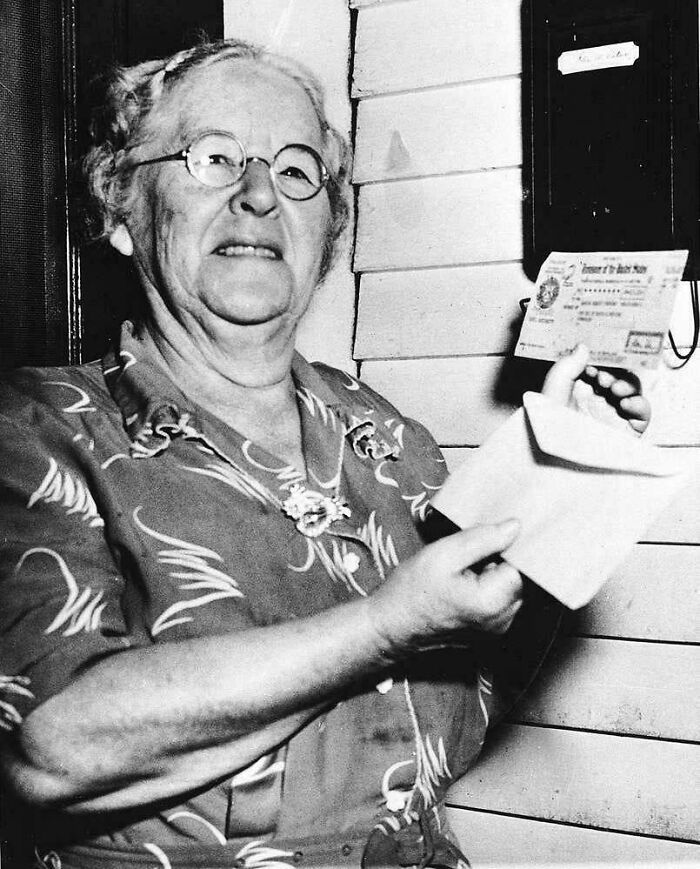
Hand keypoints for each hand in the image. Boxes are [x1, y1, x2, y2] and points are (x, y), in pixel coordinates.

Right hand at [370, 520, 523, 657]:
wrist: (389, 628)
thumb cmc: (410, 592)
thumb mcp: (443, 554)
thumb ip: (482, 539)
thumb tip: (515, 526)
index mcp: (493, 601)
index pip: (523, 563)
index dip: (510, 545)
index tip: (491, 535)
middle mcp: (502, 620)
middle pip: (518, 577)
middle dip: (500, 559)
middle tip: (468, 552)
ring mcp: (496, 629)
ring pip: (509, 588)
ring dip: (493, 573)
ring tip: (463, 569)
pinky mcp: (488, 632)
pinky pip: (499, 601)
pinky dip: (487, 587)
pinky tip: (463, 583)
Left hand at [542, 344, 650, 434]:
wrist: (555, 457)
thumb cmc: (549, 425)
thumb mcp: (553, 389)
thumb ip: (568, 366)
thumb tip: (584, 346)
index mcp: (580, 389)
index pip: (600, 366)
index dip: (602, 360)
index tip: (596, 358)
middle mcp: (598, 401)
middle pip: (619, 376)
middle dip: (614, 372)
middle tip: (602, 376)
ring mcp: (613, 415)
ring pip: (633, 391)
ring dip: (627, 384)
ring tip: (613, 388)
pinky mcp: (626, 431)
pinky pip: (642, 414)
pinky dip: (639, 404)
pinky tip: (625, 402)